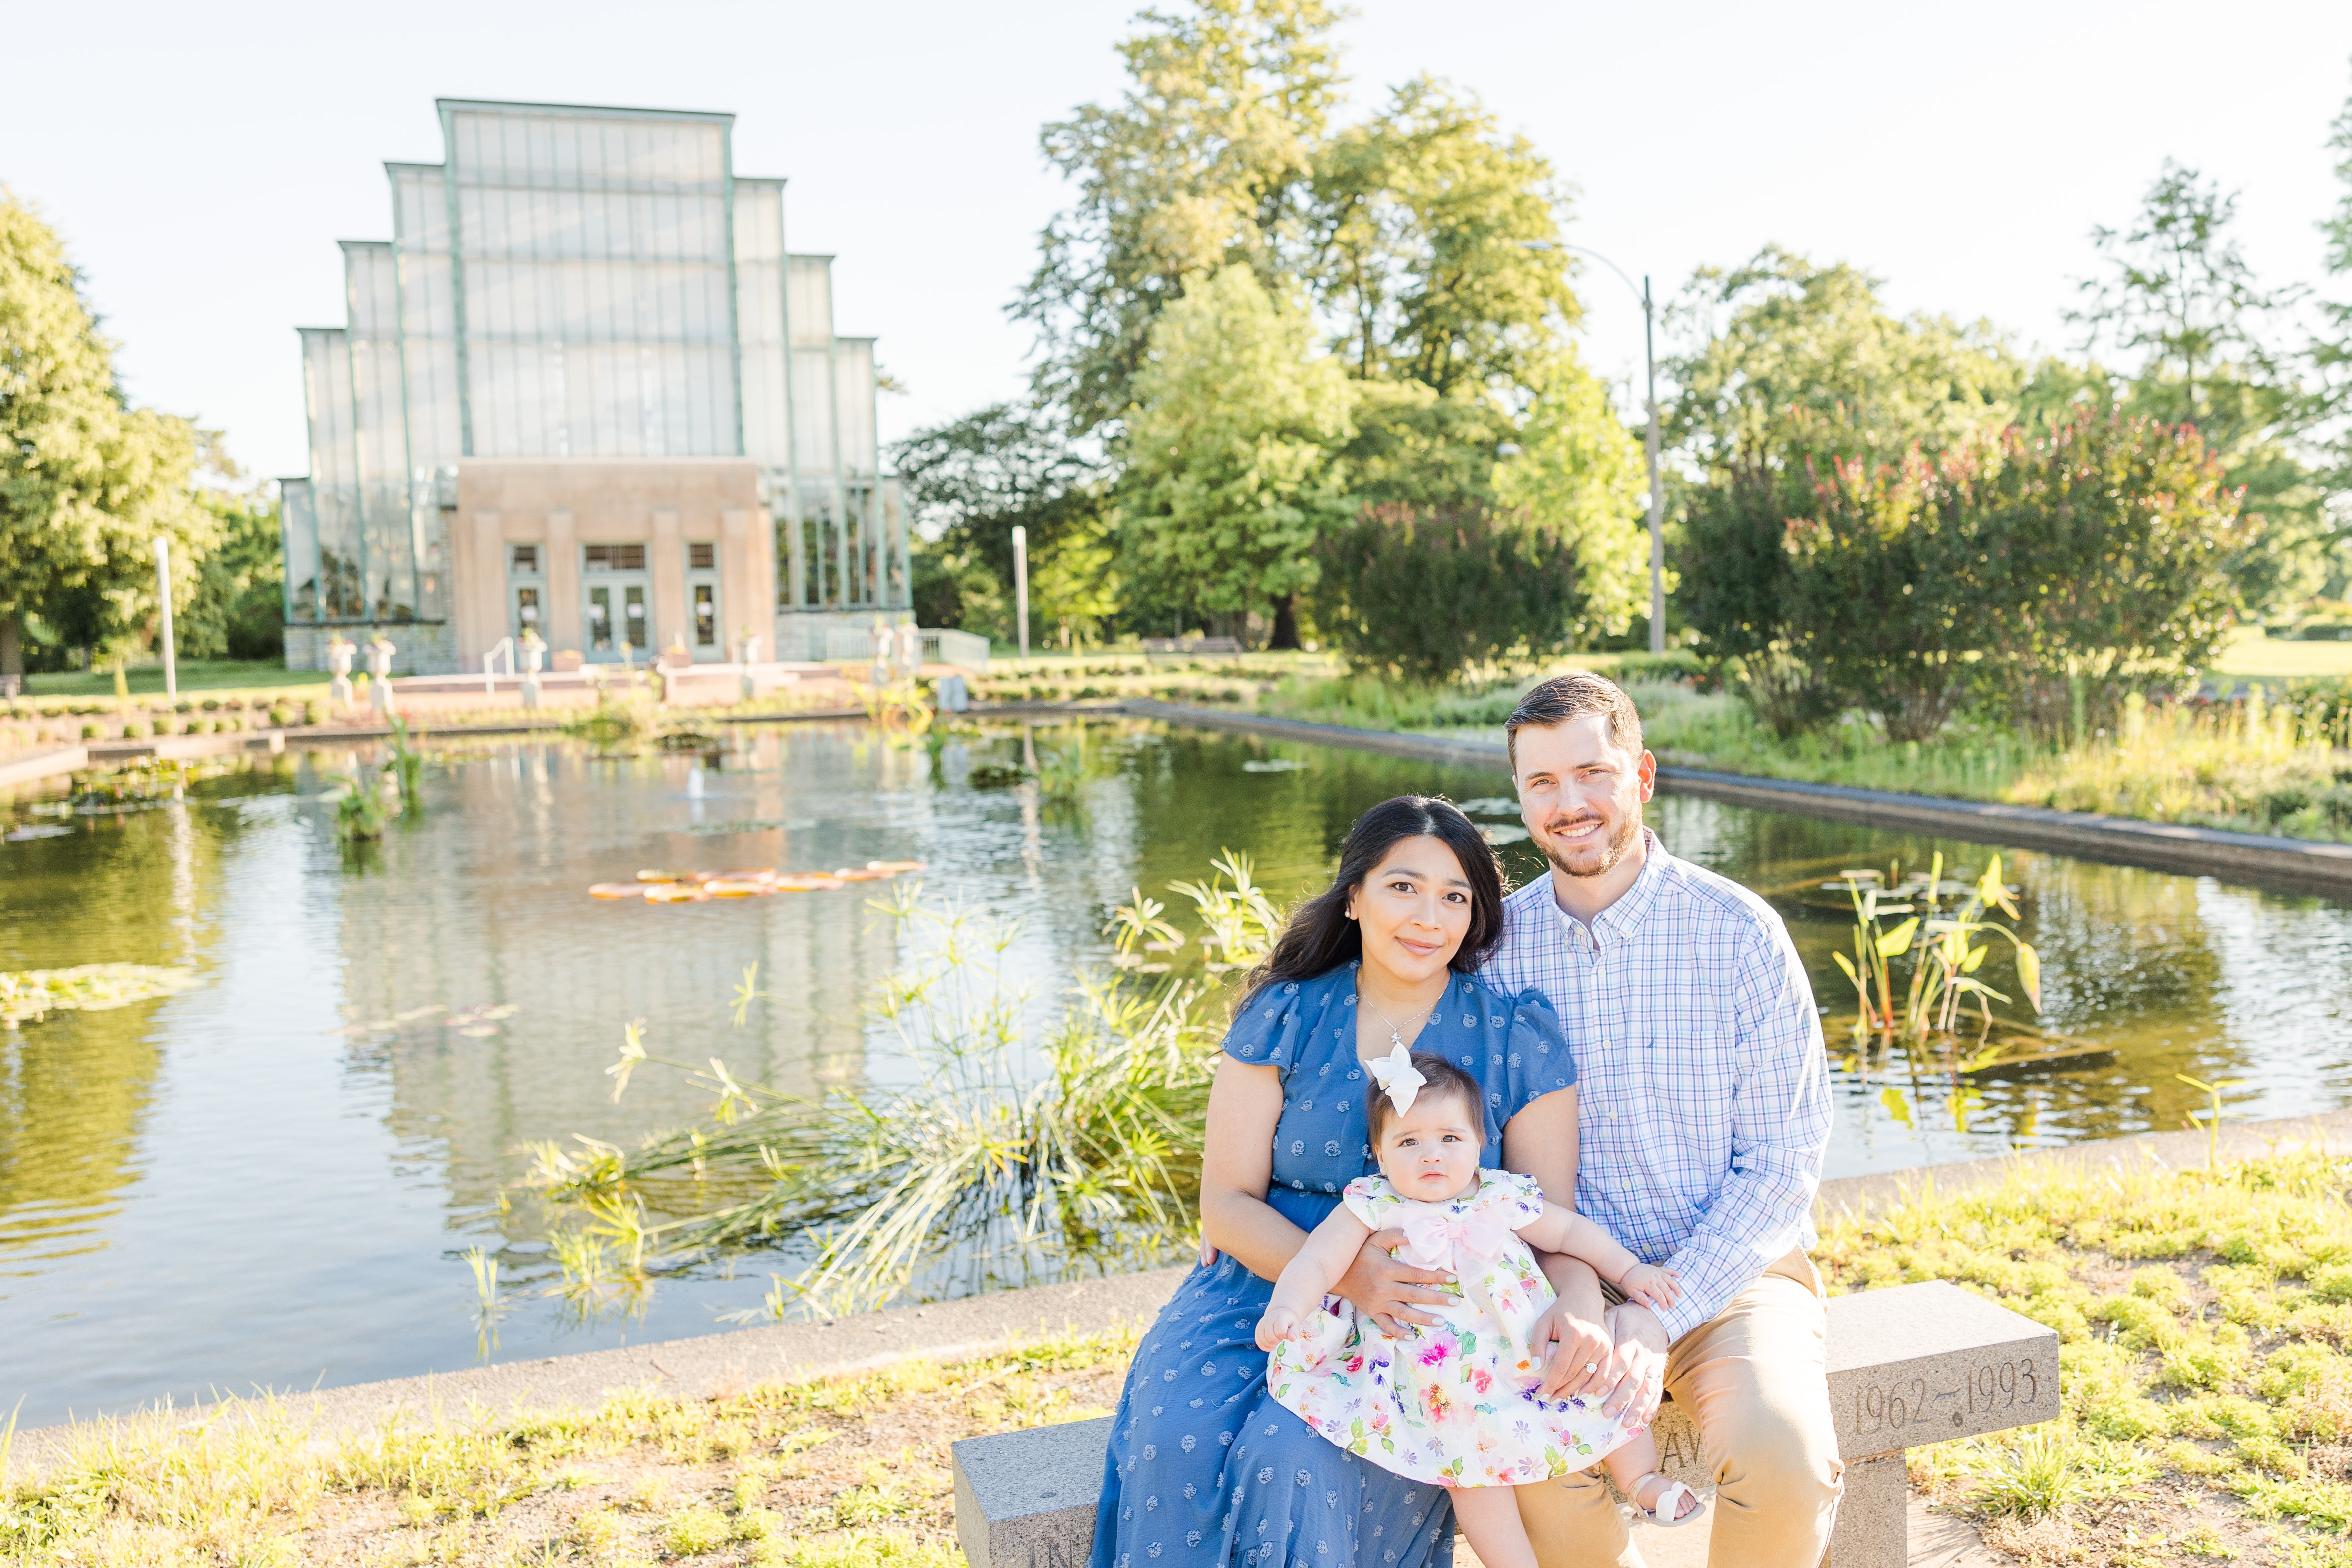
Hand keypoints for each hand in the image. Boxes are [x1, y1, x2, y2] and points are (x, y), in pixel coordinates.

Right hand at [1255, 1305, 1301, 1350]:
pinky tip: (1271, 1345)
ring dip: (1271, 1345)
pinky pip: (1259, 1343)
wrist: (1279, 1313)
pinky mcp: (1257, 1330)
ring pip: (1264, 1342)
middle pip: (1271, 1338)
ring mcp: (1261, 1325)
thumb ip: (1294, 1332)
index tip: (1286, 1333)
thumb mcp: (1295, 1324)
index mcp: (1278, 1318)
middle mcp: (1267, 1320)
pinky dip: (1265, 1347)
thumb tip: (1292, 1339)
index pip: (1280, 1332)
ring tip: (1276, 1339)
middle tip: (1281, 1337)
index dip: (1284, 1336)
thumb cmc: (1289, 1321)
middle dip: (1278, 1341)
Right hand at [1334, 1229, 1450, 1335]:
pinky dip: (1399, 1333)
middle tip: (1455, 1301)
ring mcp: (1378, 1303)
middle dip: (1437, 1298)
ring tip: (1441, 1320)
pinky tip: (1413, 1336)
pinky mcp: (1372, 1312)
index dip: (1435, 1276)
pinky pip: (1387, 1326)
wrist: (1336, 1273)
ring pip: (1404, 1313)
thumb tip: (1414, 1235)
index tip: (1452, 1278)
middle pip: (1415, 1295)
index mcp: (1387, 1270)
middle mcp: (1383, 1288)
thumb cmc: (1360, 1254)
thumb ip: (1395, 1236)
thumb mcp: (1375, 1240)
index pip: (1416, 1274)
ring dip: (1424, 1318)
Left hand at [1533, 1294, 1617, 1400]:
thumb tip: (1536, 1367)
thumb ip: (1538, 1344)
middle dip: (1560, 1389)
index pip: (1560, 1367)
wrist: (1583, 1299)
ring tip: (1561, 1397)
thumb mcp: (1543, 1323)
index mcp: (1573, 1334)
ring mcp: (1603, 1346)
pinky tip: (1582, 1393)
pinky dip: (1593, 1386)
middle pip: (1574, 1374)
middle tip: (1549, 1399)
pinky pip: (1603, 1373)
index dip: (1550, 1383)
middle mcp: (1591, 1341)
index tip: (1541, 1393)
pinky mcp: (1609, 1349)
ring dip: (1573, 1390)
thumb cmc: (1560, 1312)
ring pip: (1587, 1376)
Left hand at [1599, 1303, 1669, 1427]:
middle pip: (1634, 1379)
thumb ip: (1601, 1333)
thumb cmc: (1625, 1319)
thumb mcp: (1612, 1318)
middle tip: (1606, 1413)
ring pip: (1647, 1388)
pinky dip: (1652, 1407)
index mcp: (1630, 1342)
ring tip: (1626, 1423)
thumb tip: (1582, 1347)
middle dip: (1621, 1398)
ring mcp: (1653, 1365)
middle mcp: (1643, 1356)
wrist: (1653, 1316)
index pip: (1621, 1363)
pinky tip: (1645, 1420)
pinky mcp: (1659, 1372)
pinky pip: (1657, 1391)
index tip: (1597, 1393)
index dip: (1611, 1379)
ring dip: (1637, 1407)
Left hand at [1619, 1262, 1681, 1309]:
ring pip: (1670, 1280)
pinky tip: (1680, 1276)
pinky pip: (1668, 1270)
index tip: (1665, 1309)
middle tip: (1673, 1307)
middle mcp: (1655, 1277)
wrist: (1627, 1269)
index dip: (1663, 1303)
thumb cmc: (1630, 1282)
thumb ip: (1640, 1298)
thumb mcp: (1632, 1291)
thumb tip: (1649, 1306)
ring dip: (1676, 1287)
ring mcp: (1657, 1272)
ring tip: (1680, 1295)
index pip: (1659, 1295)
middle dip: (1671, 1299)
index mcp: (1648, 1283)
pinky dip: (1674, 1272)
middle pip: (1666, 1289)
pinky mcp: (1658, 1269)